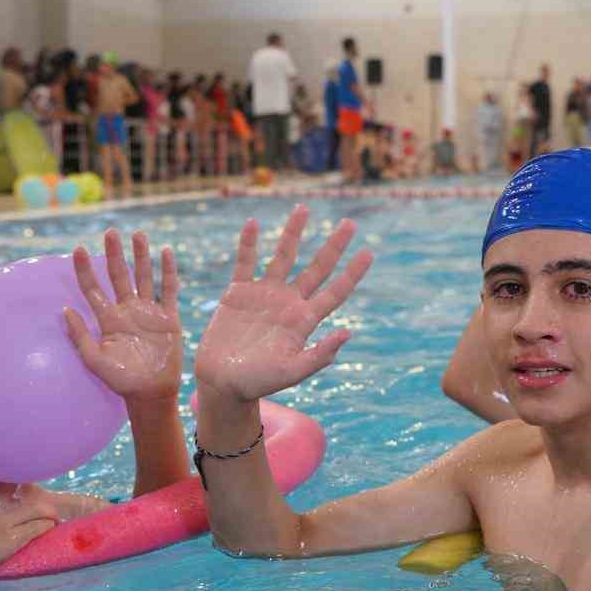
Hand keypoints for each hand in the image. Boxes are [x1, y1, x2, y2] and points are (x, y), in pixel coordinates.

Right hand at [0, 492, 57, 590]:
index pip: (3, 494)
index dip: (18, 497)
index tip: (28, 496)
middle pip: (22, 498)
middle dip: (38, 501)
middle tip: (50, 508)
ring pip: (33, 510)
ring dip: (47, 513)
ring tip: (58, 517)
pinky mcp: (3, 541)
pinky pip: (32, 530)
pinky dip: (46, 527)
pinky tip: (55, 527)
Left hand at [64, 231, 182, 409]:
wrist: (151, 393)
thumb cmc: (122, 380)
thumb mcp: (95, 360)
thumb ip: (80, 336)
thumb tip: (65, 309)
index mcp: (108, 319)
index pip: (93, 288)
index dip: (84, 269)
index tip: (77, 248)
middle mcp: (127, 310)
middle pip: (119, 275)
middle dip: (114, 254)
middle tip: (110, 232)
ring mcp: (149, 311)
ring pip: (143, 276)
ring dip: (141, 256)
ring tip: (138, 234)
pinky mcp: (168, 317)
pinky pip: (168, 289)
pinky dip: (168, 271)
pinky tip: (165, 252)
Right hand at [195, 206, 372, 405]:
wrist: (222, 382)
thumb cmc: (258, 382)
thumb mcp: (291, 372)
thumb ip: (318, 355)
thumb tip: (348, 333)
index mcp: (305, 320)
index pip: (335, 291)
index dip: (352, 273)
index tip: (369, 252)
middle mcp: (289, 302)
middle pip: (317, 267)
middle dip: (334, 246)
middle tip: (351, 223)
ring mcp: (264, 294)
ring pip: (283, 255)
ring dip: (294, 232)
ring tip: (304, 208)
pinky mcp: (238, 292)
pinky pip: (246, 261)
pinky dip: (249, 243)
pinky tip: (254, 223)